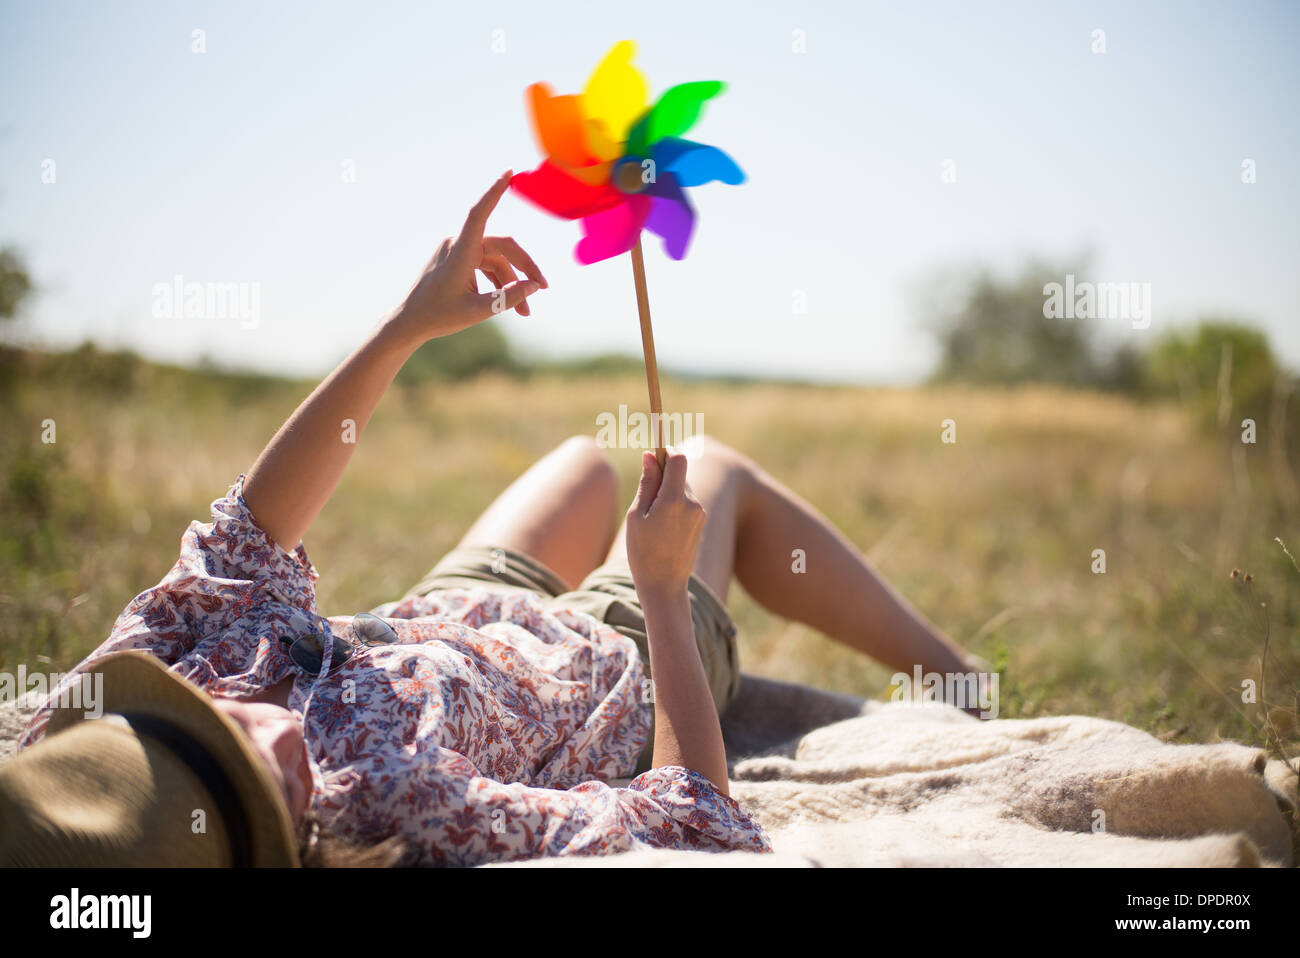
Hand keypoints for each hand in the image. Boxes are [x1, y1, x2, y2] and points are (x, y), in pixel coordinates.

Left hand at [392, 171, 547, 341]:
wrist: (409, 322)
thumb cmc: (438, 316)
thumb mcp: (478, 311)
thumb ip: (508, 298)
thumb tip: (534, 287)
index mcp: (459, 251)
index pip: (479, 213)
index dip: (495, 192)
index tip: (509, 173)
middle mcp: (459, 245)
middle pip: (503, 248)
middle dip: (525, 269)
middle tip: (543, 289)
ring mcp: (459, 251)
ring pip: (497, 260)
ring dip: (513, 282)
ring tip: (526, 311)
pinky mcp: (459, 259)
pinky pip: (487, 265)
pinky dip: (500, 282)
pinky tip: (511, 302)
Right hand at [625, 450, 705, 596]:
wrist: (664, 586)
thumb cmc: (643, 552)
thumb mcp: (636, 515)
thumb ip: (646, 483)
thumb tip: (650, 455)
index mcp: (674, 500)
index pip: (678, 459)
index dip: (666, 450)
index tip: (654, 451)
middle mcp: (693, 504)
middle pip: (680, 472)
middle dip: (663, 473)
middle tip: (644, 490)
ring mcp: (699, 513)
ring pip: (683, 486)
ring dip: (668, 490)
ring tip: (651, 516)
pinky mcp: (701, 521)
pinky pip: (687, 501)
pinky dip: (674, 503)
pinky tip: (662, 524)